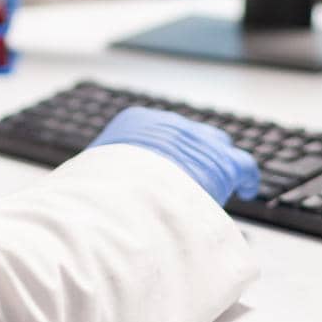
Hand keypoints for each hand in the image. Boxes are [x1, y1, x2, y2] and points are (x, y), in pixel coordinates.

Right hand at [87, 105, 259, 207]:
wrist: (128, 193)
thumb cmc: (101, 191)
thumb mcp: (87, 178)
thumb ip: (93, 181)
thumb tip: (73, 199)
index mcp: (135, 123)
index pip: (156, 135)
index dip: (163, 155)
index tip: (164, 169)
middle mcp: (170, 125)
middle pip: (189, 136)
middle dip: (193, 153)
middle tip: (192, 176)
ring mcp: (198, 141)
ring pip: (216, 147)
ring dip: (217, 163)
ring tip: (220, 182)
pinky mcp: (222, 163)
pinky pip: (243, 166)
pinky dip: (246, 176)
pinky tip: (247, 188)